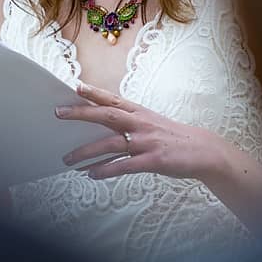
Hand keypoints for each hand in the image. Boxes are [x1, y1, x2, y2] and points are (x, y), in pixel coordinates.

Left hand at [55, 82, 224, 181]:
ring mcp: (146, 142)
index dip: (94, 92)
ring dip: (86, 152)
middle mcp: (141, 123)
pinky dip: (105, 170)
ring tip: (67, 159)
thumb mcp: (151, 122)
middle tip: (59, 113)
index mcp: (140, 112)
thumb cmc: (172, 137)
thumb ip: (129, 121)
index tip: (75, 86)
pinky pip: (123, 166)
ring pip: (110, 144)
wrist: (202, 151)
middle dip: (81, 113)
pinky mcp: (152, 161)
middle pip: (106, 115)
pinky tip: (91, 174)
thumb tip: (103, 122)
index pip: (112, 98)